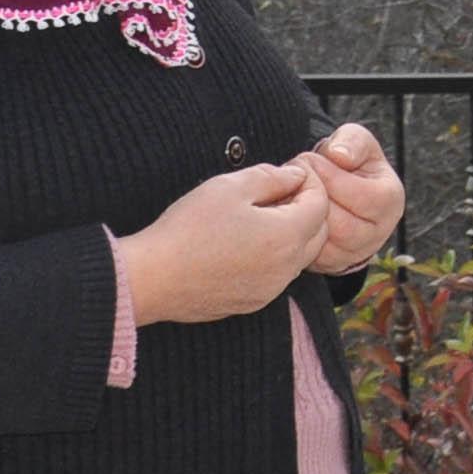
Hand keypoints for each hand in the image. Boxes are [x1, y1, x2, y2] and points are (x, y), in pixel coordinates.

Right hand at [115, 163, 330, 325]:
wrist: (151, 278)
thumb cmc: (188, 228)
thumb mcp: (229, 187)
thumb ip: (271, 176)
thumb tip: (295, 176)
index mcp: (286, 236)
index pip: (321, 204)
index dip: (311, 182)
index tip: (291, 170)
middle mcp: (286, 269)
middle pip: (319, 233)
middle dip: (309, 208)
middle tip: (280, 190)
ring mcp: (270, 290)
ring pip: (299, 256)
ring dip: (292, 233)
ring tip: (260, 214)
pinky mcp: (252, 303)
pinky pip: (277, 275)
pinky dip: (274, 255)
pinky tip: (244, 242)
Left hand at [298, 123, 403, 273]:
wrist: (336, 189)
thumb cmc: (349, 162)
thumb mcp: (355, 140)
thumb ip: (352, 141)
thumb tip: (340, 156)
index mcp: (390, 199)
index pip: (365, 197)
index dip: (332, 177)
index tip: (311, 161)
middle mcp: (379, 231)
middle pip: (344, 226)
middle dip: (314, 199)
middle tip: (296, 178)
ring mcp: (356, 252)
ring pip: (326, 244)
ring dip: (302, 219)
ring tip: (291, 194)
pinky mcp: (333, 264)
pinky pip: (311, 257)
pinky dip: (296, 236)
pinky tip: (289, 214)